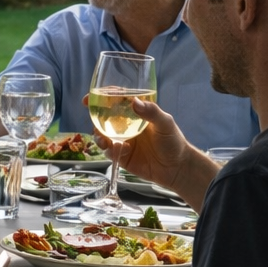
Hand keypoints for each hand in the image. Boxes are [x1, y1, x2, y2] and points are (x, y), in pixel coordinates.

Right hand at [89, 96, 210, 205]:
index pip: (115, 101)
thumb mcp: (166, 123)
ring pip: (102, 135)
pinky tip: (120, 149)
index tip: (90, 98)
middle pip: (103, 117)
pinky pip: (109, 151)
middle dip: (94, 117)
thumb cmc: (174, 142)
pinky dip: (109, 149)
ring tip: (103, 139)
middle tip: (91, 118)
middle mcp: (126, 125)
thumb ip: (151, 112)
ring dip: (98, 135)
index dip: (102, 97)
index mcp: (135, 113)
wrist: (177, 169)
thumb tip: (134, 102)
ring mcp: (122, 140)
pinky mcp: (121, 156)